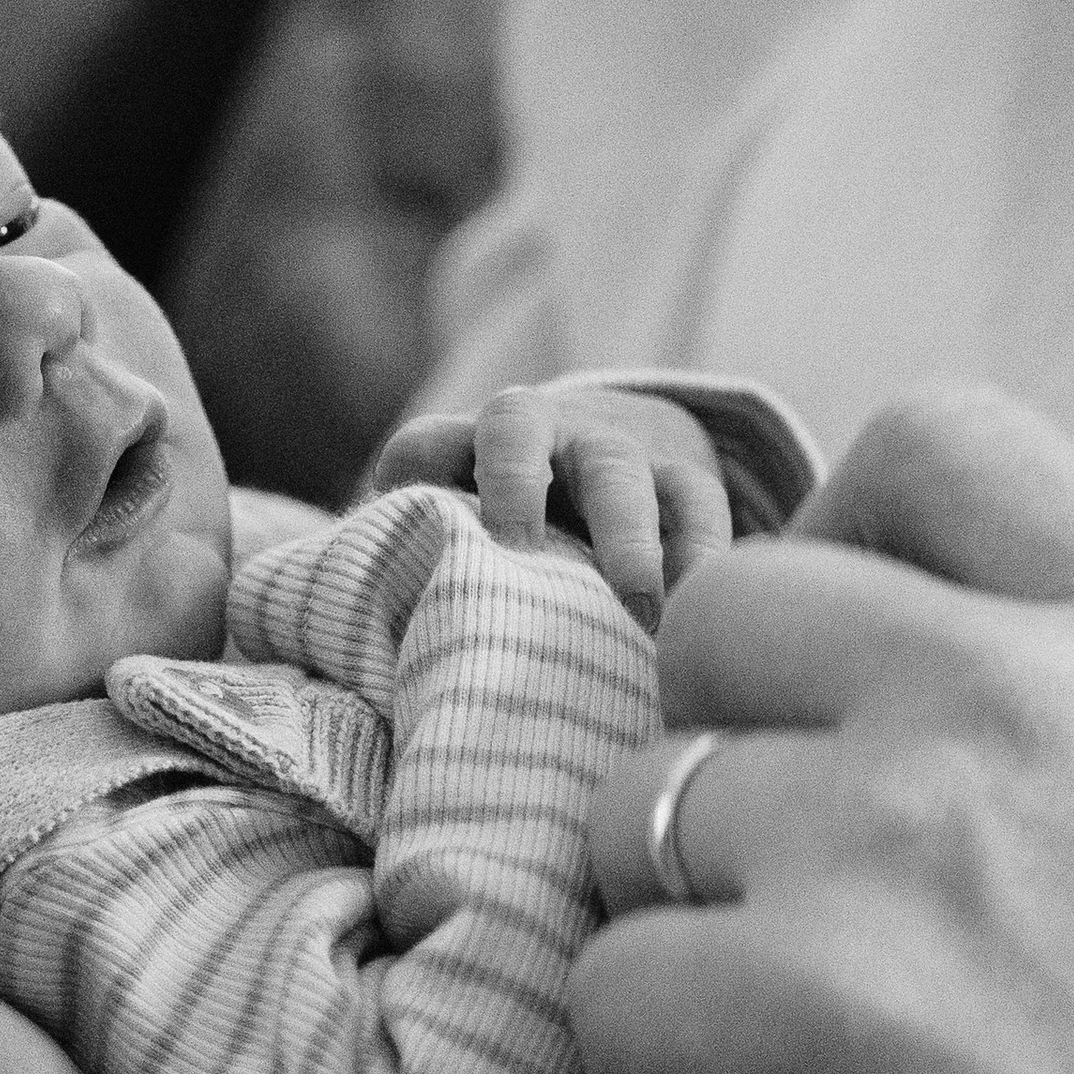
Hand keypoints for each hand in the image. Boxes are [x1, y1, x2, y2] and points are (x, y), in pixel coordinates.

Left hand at [377, 383, 730, 628]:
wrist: (606, 451)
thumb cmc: (508, 518)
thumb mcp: (457, 519)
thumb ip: (414, 559)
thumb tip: (370, 645)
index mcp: (463, 442)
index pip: (422, 446)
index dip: (418, 478)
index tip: (418, 532)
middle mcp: (537, 429)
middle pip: (515, 431)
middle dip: (513, 490)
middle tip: (517, 555)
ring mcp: (614, 450)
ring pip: (619, 476)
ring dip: (628, 541)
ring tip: (640, 614)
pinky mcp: (683, 481)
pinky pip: (699, 508)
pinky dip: (702, 557)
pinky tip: (700, 613)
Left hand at [568, 389, 1073, 1073]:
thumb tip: (914, 682)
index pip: (940, 443)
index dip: (840, 540)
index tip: (831, 671)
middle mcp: (1020, 702)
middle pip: (734, 604)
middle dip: (715, 737)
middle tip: (770, 882)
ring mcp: (886, 842)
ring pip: (636, 802)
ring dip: (667, 919)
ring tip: (777, 1039)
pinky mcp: (776, 1001)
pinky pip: (603, 985)